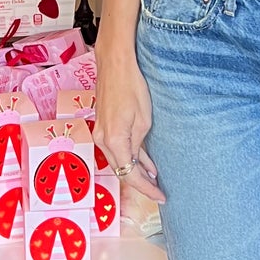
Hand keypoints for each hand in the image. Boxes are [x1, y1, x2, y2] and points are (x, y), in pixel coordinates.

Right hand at [95, 50, 163, 201]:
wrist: (115, 63)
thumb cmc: (131, 86)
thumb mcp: (143, 120)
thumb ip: (139, 144)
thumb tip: (139, 159)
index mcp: (114, 141)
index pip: (130, 174)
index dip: (146, 188)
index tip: (160, 196)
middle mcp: (102, 139)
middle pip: (121, 170)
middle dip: (140, 182)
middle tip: (158, 191)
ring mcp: (100, 132)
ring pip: (118, 160)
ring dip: (135, 169)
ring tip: (154, 179)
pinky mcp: (103, 124)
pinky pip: (116, 148)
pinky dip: (129, 157)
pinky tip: (143, 162)